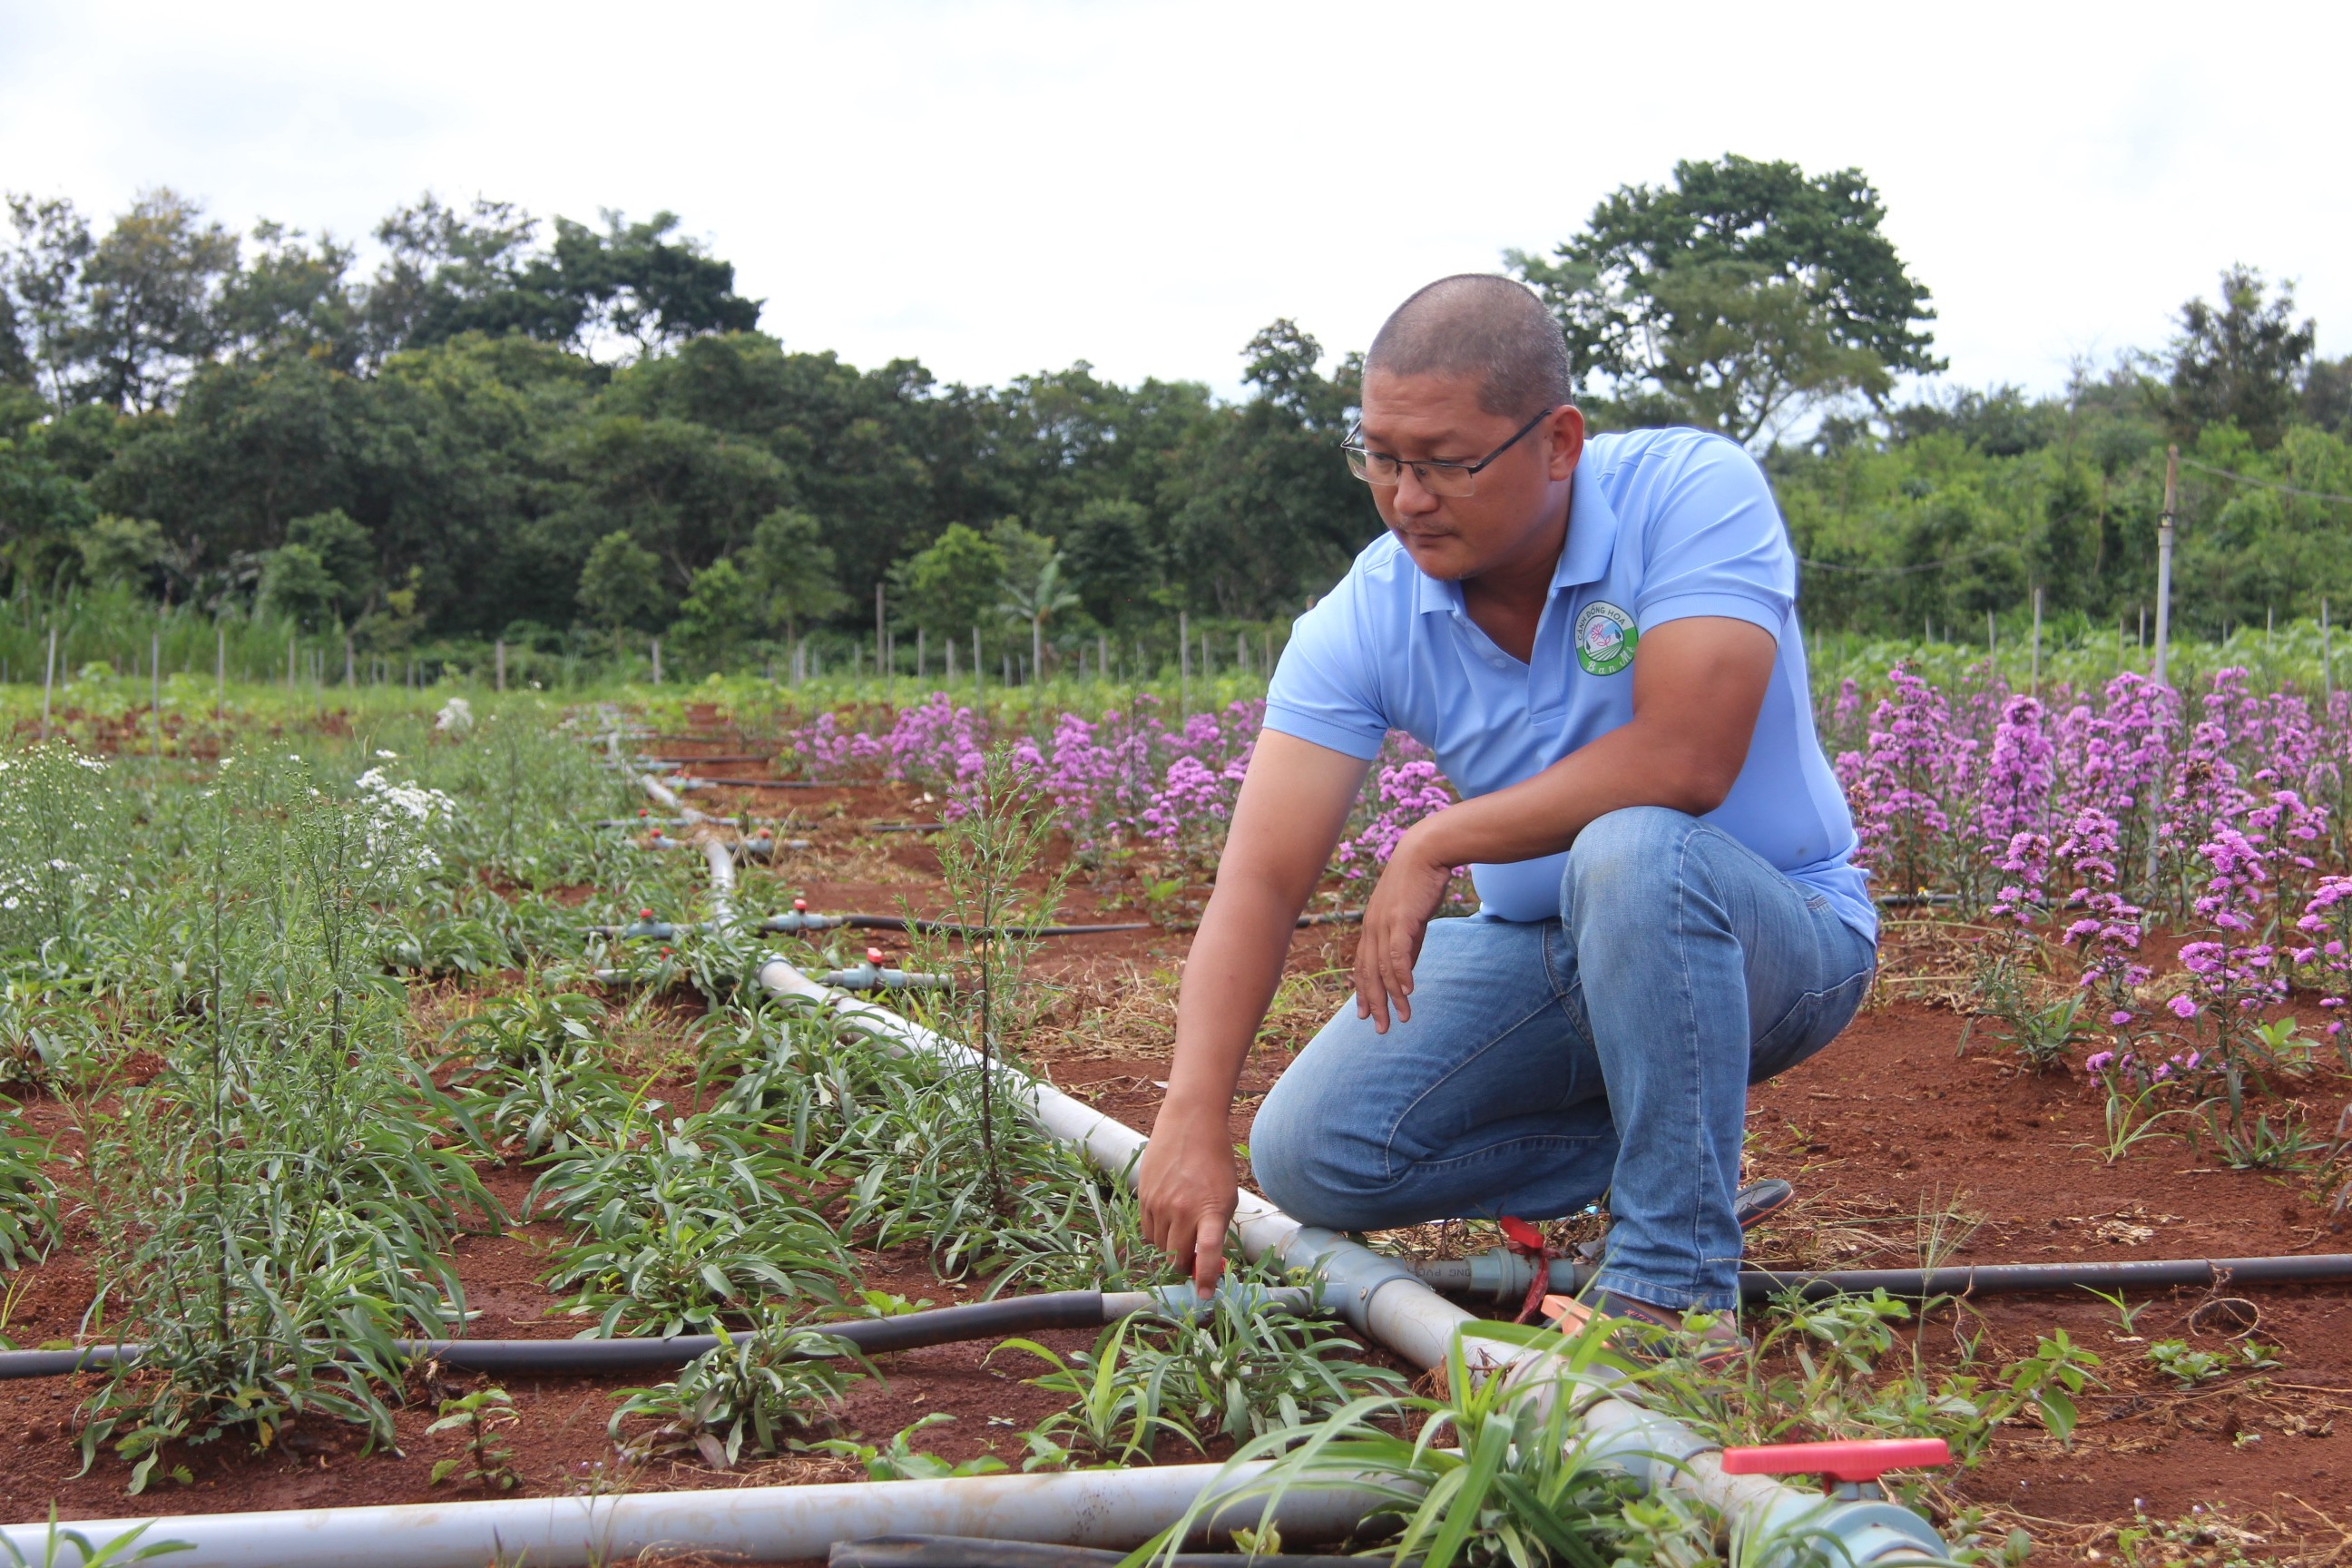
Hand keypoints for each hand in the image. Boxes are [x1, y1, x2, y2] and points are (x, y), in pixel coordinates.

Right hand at [1138, 1109, 1238, 1296]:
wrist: (1190, 1124)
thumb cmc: (1215, 1162)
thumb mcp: (1226, 1197)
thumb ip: (1215, 1229)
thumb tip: (1202, 1261)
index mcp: (1210, 1210)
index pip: (1207, 1254)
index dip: (1206, 1278)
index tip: (1204, 1295)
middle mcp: (1183, 1209)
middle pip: (1176, 1257)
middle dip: (1184, 1267)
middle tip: (1192, 1264)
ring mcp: (1160, 1203)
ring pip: (1159, 1246)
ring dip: (1170, 1250)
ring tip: (1182, 1234)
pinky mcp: (1143, 1197)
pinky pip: (1147, 1230)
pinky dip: (1157, 1234)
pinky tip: (1168, 1219)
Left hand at [1354, 827, 1451, 1032]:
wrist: (1425, 851)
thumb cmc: (1418, 881)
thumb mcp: (1409, 916)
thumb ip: (1406, 942)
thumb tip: (1405, 967)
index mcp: (1372, 927)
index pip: (1363, 966)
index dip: (1362, 991)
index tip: (1364, 1014)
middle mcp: (1372, 927)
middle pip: (1369, 973)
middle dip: (1373, 1003)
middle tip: (1379, 1028)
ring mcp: (1384, 923)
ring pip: (1384, 968)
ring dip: (1392, 996)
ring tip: (1401, 1017)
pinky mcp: (1402, 919)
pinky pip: (1399, 952)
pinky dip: (1401, 974)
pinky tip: (1407, 992)